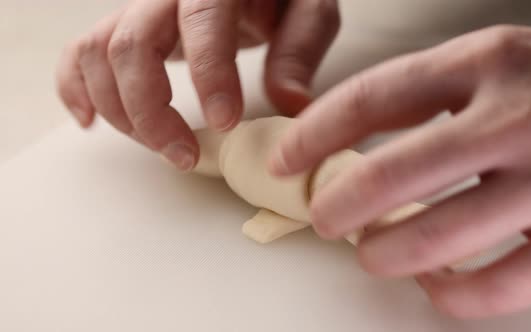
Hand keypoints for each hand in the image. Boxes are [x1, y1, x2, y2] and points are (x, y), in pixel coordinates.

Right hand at [56, 0, 339, 169]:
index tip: (225, 122)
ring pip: (100, 54)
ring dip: (120, 112)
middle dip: (151, 111)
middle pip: (132, 45)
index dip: (209, 74)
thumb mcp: (307, 11)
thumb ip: (298, 50)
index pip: (202, 21)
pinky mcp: (125, 28)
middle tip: (184, 156)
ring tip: (162, 148)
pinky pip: (81, 52)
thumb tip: (289, 103)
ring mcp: (139, 9)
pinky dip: (76, 89)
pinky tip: (91, 122)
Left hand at [269, 25, 530, 317]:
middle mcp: (519, 118)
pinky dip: (453, 294)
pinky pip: (500, 286)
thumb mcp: (499, 59)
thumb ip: (430, 93)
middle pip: (393, 174)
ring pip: (439, 237)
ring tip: (372, 252)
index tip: (285, 161)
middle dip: (339, 206)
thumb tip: (350, 141)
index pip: (372, 98)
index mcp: (487, 62)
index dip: (314, 135)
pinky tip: (436, 284)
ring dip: (387, 253)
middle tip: (323, 219)